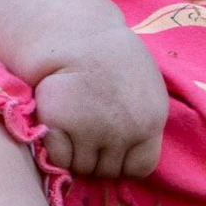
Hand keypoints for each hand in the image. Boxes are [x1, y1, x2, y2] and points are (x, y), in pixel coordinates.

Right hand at [32, 28, 168, 181]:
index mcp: (149, 121)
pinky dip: (55, 148)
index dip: (125, 160)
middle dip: (98, 156)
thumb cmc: (112, 58)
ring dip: (76, 153)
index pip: (140, 168)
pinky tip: (59, 124)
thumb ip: (143, 123)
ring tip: (74, 122)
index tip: (115, 146)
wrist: (77, 35)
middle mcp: (123, 132)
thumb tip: (130, 164)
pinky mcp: (58, 127)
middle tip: (88, 127)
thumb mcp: (145, 87)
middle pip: (108, 170)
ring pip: (82, 167)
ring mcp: (90, 131)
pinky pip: (58, 158)